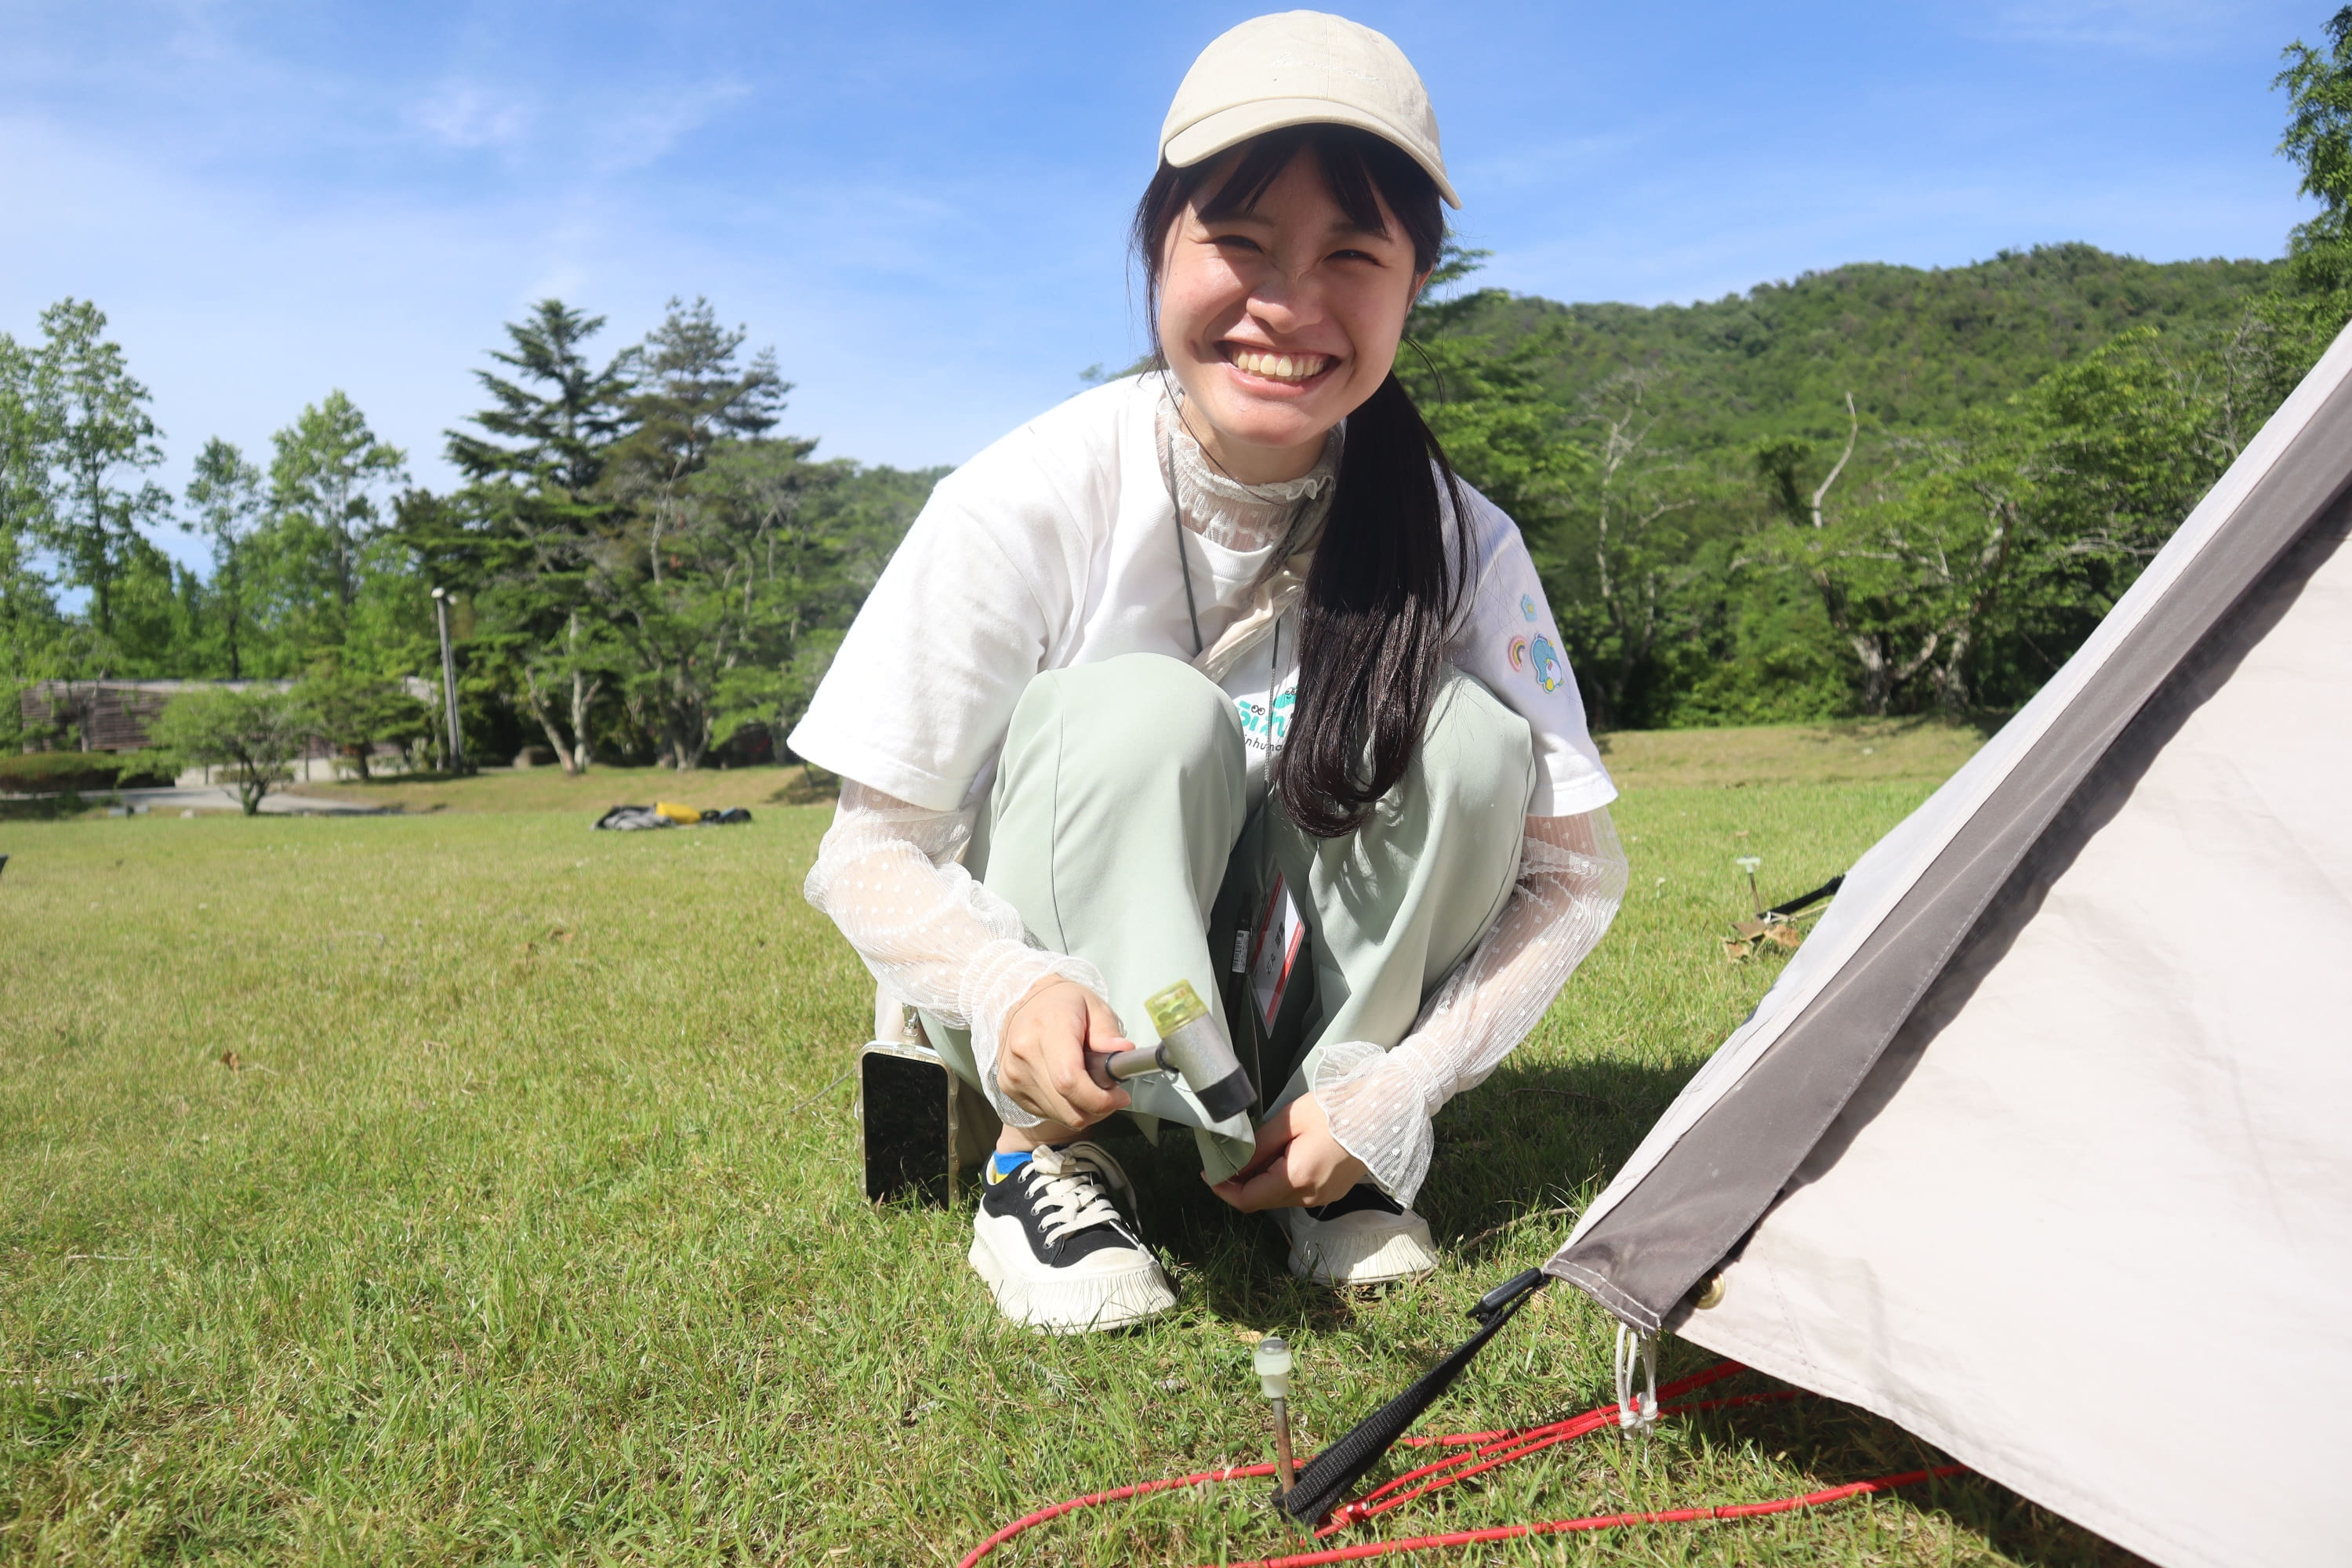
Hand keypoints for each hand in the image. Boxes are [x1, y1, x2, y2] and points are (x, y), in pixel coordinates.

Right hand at [995, 977, 1134, 1129]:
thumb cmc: (1062, 1002)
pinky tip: (1070, 1087)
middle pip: (1067, 1106)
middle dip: (1097, 1108)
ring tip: (1090, 1085)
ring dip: (1082, 1109)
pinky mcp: (1008, 1087)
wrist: (1024, 998)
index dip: (1099, 1099)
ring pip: (1058, 1115)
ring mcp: (1013, 1074)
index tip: (1119, 1096)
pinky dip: (1065, 1107)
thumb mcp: (1094, 1005)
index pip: (1070, 1081)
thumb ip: (1108, 1031)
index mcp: (1047, 1029)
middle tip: (1112, 1093)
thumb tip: (1123, 1052)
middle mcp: (1025, 1055)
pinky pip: (1045, 1112)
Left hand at [1208, 1092, 1369, 1211]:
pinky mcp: (1331, 1192)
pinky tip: (1281, 1155)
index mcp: (1296, 1178)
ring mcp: (1322, 1197)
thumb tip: (1232, 1161)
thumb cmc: (1337, 1109)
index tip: (1210, 1172)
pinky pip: (1296, 1192)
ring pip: (1278, 1197)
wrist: (1383, 1112)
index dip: (1224, 1189)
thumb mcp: (1290, 1120)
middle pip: (1262, 1201)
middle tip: (1228, 1156)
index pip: (1248, 1200)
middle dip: (1241, 1182)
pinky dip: (1281, 1179)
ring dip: (1261, 1180)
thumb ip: (1258, 1145)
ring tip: (1255, 1151)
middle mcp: (1309, 1196)